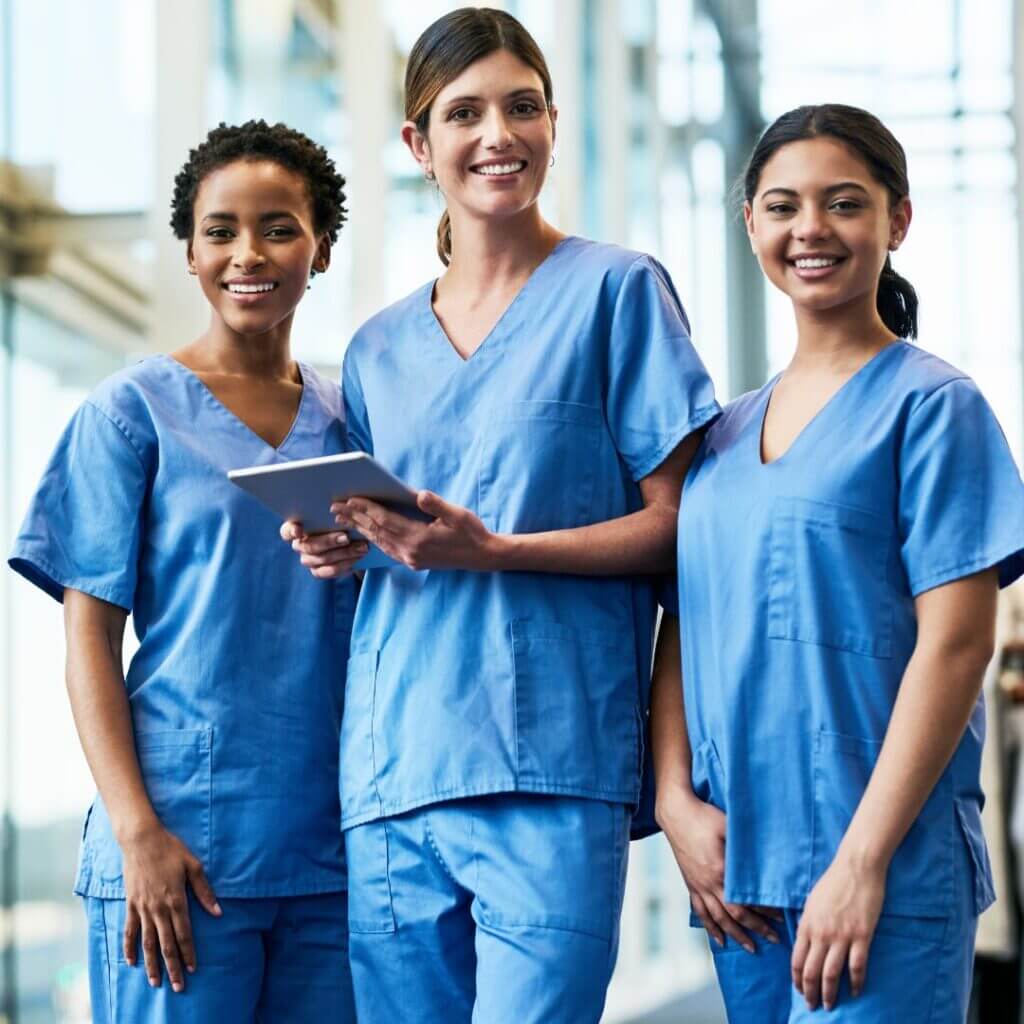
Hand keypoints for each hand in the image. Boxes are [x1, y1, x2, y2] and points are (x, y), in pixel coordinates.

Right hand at [120, 823, 221, 991]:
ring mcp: (142, 908)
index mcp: (176, 900)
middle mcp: (158, 909)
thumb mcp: (193, 865)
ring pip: (147, 943)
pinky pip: (129, 931)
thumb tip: (218, 912)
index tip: (193, 969)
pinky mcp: (130, 905)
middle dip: (173, 967)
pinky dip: (129, 948)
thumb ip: (204, 891)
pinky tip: (131, 962)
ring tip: (155, 983)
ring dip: (151, 964)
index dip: (189, 952)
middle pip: (166, 944)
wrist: (141, 840)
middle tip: (178, 987)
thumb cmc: (171, 850)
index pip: (184, 933)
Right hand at [280, 520, 367, 578]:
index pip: (287, 531)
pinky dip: (345, 564)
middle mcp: (299, 545)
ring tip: (362, 547)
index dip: (291, 531)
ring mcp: (308, 560)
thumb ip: (333, 512)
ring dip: (343, 553)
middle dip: (329, 542)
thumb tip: (341, 505)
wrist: (352, 539)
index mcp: (296, 528)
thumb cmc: (340, 520)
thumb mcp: (336, 513)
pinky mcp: (319, 571)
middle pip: (309, 547)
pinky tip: (357, 557)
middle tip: (347, 537)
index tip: (299, 530)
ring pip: (322, 559)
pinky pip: (330, 571)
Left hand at [332, 491, 500, 570]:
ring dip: (361, 528)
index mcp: (419, 539)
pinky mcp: (414, 562)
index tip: (350, 499)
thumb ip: (436, 505)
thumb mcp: (457, 514)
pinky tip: (366, 532)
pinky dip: (374, 538)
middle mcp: (410, 552)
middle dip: (355, 518)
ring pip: (379, 542)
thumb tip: (418, 495)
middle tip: (336, 507)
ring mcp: (411, 559)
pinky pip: (387, 549)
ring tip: (344, 518)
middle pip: (377, 532)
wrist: (482, 556)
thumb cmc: (471, 532)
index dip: (366, 509)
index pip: (385, 521)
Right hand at [655, 786, 780, 951]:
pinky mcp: (690, 884)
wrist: (677, 813)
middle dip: (756, 928)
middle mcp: (709, 883)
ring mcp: (698, 885)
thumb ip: (745, 846)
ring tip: (751, 948)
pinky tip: (719, 940)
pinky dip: (710, 928)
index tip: (781, 916)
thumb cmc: (705, 816)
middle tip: (774, 939)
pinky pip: (700, 912)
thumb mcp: (729, 827)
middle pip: (735, 915)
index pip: (746, 899)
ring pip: (718, 918)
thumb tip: (767, 858)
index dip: (765, 910)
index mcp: (721, 870)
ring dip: (736, 935)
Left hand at [791, 852, 885, 1010]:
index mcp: (807, 924)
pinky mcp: (862, 936)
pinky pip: (857, 966)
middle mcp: (821, 933)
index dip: (797, 979)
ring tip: (830, 1005)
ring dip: (830, 993)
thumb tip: (805, 940)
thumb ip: (808, 923)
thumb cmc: (833, 881)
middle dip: (810, 992)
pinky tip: (855, 992)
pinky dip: (856, 983)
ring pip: (831, 973)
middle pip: (811, 971)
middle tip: (813, 1006)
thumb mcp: (812, 901)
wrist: (856, 867)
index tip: (799, 990)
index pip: (797, 959)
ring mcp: (842, 936)